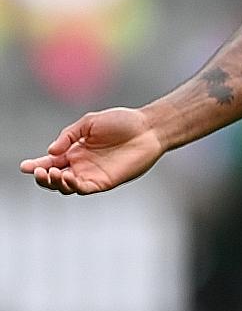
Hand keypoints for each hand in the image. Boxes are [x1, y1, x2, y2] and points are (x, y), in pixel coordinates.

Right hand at [18, 108, 164, 194]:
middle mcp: (81, 165)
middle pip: (53, 178)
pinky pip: (83, 189)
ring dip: (55, 183)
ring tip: (54, 173)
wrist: (148, 128)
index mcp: (74, 150)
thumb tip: (50, 152)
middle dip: (42, 177)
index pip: (50, 162)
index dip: (35, 166)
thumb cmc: (122, 122)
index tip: (24, 166)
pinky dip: (72, 186)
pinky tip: (68, 178)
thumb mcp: (89, 123)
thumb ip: (68, 136)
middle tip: (38, 172)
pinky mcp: (104, 182)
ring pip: (65, 187)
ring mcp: (92, 174)